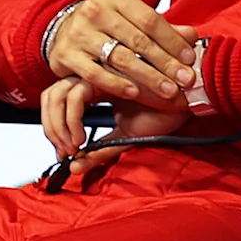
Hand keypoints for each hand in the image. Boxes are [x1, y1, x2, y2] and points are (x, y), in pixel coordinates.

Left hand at [41, 79, 191, 156]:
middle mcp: (94, 76)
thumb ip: (102, 148)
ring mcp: (98, 73)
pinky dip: (72, 120)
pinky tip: (83, 138)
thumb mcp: (127, 135)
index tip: (66, 153)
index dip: (54, 127)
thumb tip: (76, 167)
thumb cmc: (166, 110)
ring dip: (59, 126)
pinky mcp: (105, 75)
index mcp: (97, 85)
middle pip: (51, 95)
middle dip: (50, 127)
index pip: (59, 100)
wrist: (190, 97)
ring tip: (74, 146)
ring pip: (58, 94)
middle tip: (64, 152)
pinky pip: (75, 97)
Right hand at [46, 0, 199, 105]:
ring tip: (168, 89)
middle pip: (138, 40)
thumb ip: (161, 27)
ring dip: (148, 77)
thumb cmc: (106, 23)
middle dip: (166, 63)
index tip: (188, 59)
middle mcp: (94, 10)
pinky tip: (135, 92)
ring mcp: (78, 33)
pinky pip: (96, 73)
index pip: (150, 20)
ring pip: (120, 58)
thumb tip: (192, 36)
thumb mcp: (131, 16)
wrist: (62, 29)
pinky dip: (117, 84)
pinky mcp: (66, 55)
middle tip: (185, 79)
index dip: (173, 41)